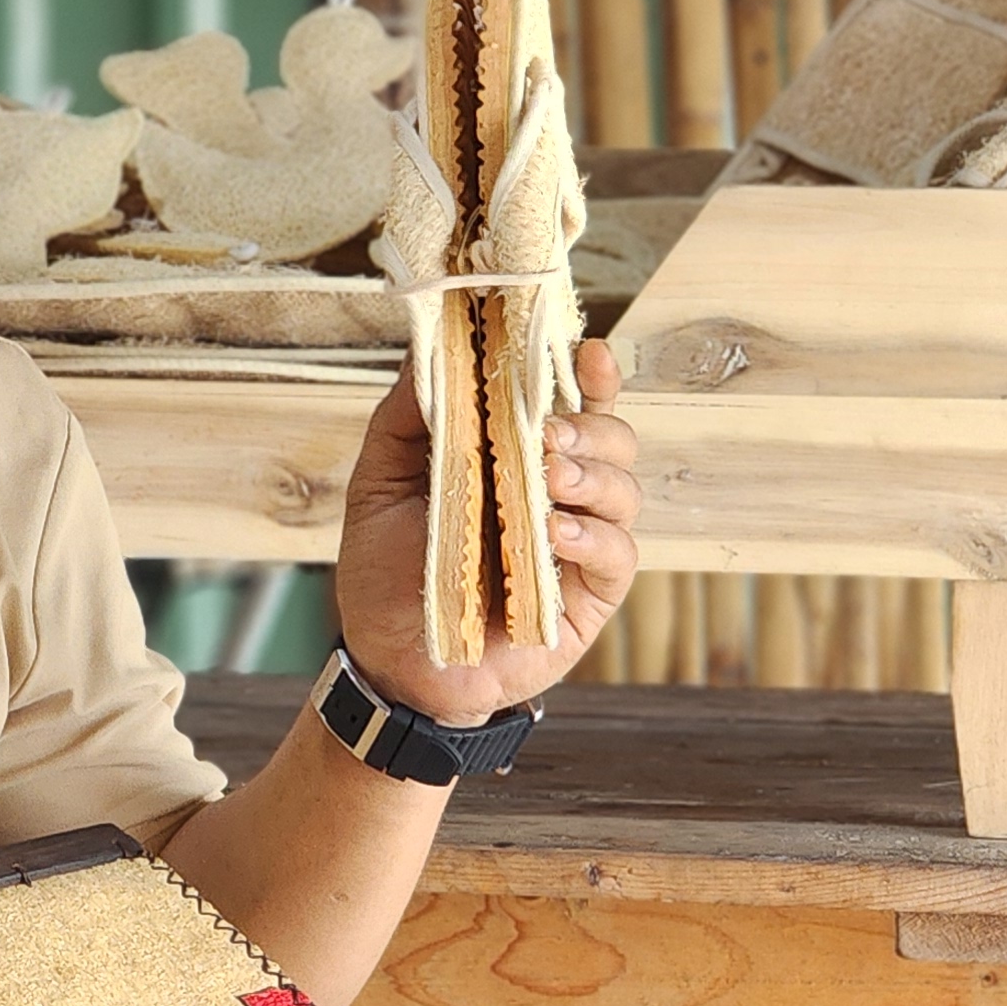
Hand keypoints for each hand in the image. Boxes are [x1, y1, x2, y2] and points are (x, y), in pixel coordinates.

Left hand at [330, 337, 640, 727]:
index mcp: (515, 457)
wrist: (391, 663)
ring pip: (625, 489)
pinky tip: (554, 531)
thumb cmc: (388, 571)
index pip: (569, 402)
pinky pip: (618, 553)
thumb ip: (409, 416)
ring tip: (550, 477)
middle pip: (614, 437)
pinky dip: (592, 535)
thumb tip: (431, 342)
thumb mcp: (382, 482)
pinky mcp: (589, 596)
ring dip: (593, 475)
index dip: (589, 374)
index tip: (588, 350)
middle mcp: (558, 492)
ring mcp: (579, 544)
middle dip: (591, 425)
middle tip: (548, 432)